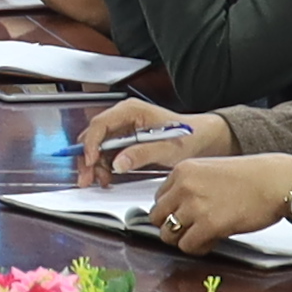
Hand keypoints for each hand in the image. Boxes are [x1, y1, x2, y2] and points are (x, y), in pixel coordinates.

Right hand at [77, 99, 232, 183]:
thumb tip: (118, 163)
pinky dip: (104, 166)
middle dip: (88, 157)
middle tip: (87, 178)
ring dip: (94, 164)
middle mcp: (124, 117)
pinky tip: (107, 178)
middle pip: (95, 135)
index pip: (100, 125)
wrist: (204, 140)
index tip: (91, 162)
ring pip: (98, 146)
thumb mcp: (167, 148)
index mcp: (131, 111)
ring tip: (99, 181)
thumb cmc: (190, 137)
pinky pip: (107, 152)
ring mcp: (124, 129)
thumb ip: (141, 153)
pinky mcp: (126, 140)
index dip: (92, 144)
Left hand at [138, 152, 291, 251]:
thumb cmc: (252, 177)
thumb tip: (178, 209)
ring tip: (201, 237)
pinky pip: (188, 246)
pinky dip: (197, 248)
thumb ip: (190, 186)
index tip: (183, 216)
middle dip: (171, 226)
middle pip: (158, 217)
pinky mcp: (209, 225)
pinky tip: (211, 242)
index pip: (159, 197)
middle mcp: (184, 187)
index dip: (171, 210)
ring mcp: (195, 206)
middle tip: (189, 230)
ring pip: (168, 234)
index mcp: (183, 170)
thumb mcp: (211, 171)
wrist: (276, 182)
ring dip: (183, 239)